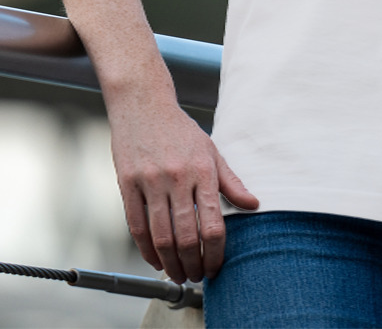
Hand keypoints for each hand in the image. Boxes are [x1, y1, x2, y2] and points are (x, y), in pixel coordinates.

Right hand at [108, 96, 258, 283]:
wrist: (144, 104)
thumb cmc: (180, 130)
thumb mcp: (211, 151)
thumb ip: (231, 181)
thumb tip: (254, 204)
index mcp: (202, 170)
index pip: (213, 224)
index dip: (216, 252)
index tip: (216, 266)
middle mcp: (177, 177)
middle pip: (186, 236)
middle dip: (193, 264)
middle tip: (197, 276)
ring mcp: (150, 181)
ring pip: (161, 236)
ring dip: (170, 264)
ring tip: (178, 274)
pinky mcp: (127, 183)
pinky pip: (136, 226)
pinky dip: (147, 249)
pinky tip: (156, 259)